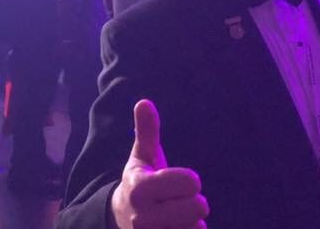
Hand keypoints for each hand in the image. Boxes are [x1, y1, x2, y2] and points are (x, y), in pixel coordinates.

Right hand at [110, 100, 208, 228]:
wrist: (120, 218)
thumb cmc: (140, 183)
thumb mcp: (142, 157)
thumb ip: (146, 132)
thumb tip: (144, 102)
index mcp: (139, 188)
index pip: (189, 182)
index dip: (189, 180)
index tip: (177, 181)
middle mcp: (143, 217)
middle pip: (199, 207)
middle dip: (195, 202)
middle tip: (178, 201)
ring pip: (197, 228)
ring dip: (192, 223)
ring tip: (175, 217)